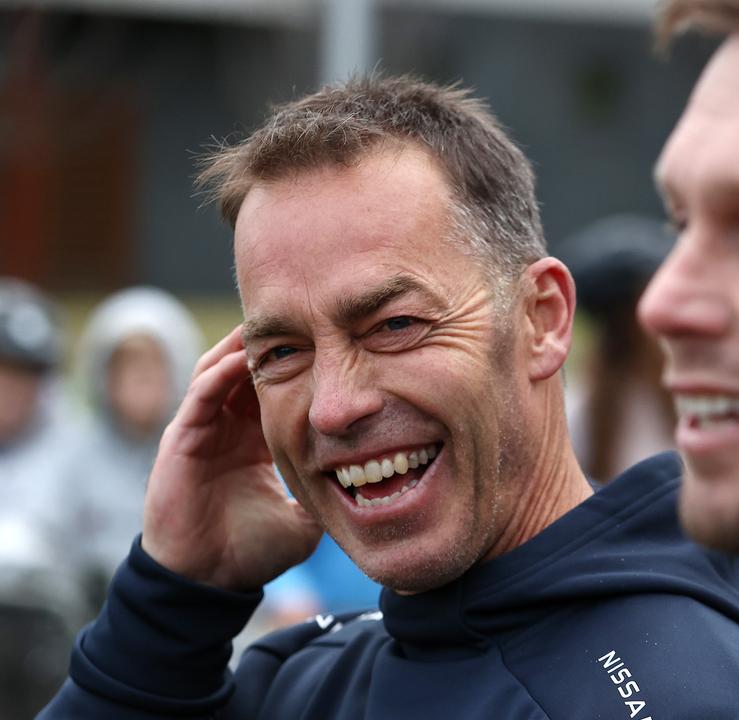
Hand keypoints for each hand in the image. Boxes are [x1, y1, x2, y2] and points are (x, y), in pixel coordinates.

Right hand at [142, 327, 321, 591]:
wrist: (208, 582)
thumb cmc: (251, 553)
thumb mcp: (306, 518)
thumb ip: (332, 496)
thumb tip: (377, 489)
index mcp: (255, 441)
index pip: (278, 389)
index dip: (302, 365)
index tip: (334, 340)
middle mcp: (228, 429)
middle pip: (250, 370)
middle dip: (274, 343)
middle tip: (306, 312)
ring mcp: (203, 431)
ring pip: (222, 372)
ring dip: (246, 347)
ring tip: (273, 320)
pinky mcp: (181, 440)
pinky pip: (201, 395)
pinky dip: (221, 373)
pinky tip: (244, 356)